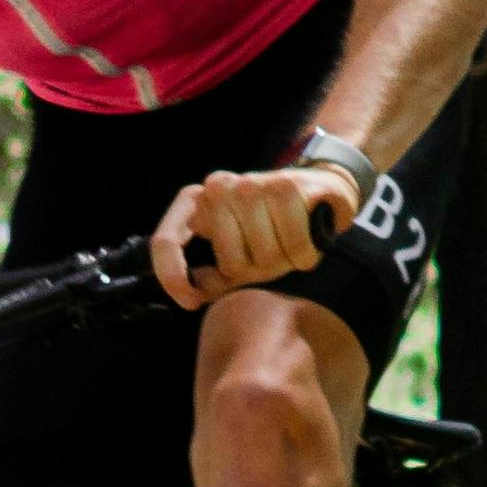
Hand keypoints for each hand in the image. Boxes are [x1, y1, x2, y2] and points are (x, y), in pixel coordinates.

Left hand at [148, 156, 360, 308]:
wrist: (321, 193)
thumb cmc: (272, 230)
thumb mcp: (237, 257)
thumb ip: (210, 278)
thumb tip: (193, 293)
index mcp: (196, 203)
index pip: (166, 242)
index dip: (172, 277)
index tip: (190, 303)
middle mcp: (218, 187)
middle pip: (231, 264)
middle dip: (256, 272)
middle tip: (270, 257)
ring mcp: (251, 183)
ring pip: (264, 256)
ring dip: (284, 262)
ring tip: (289, 247)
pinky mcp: (287, 186)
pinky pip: (294, 244)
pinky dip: (304, 254)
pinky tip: (307, 242)